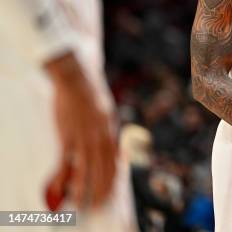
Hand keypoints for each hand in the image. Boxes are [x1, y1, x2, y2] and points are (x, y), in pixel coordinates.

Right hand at [44, 53, 116, 208]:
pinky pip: (65, 160)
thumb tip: (118, 152)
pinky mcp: (67, 135)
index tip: (111, 192)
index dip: (113, 179)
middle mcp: (100, 137)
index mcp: (111, 132)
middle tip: (98, 204)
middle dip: (101, 187)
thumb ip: (112, 134)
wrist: (77, 80)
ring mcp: (84, 137)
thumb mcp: (110, 114)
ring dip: (83, 187)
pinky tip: (60, 187)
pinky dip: (63, 175)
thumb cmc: (92, 96)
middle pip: (102, 168)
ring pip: (85, 168)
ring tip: (81, 202)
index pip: (114, 161)